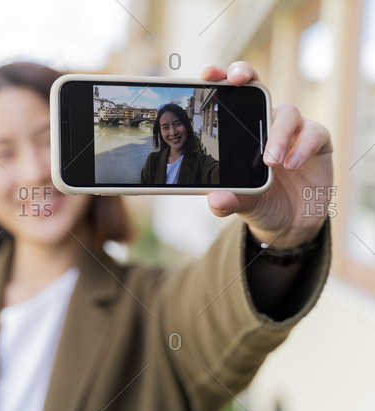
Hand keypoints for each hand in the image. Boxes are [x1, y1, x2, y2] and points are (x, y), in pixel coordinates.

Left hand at [201, 61, 333, 248]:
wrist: (290, 222)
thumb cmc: (261, 202)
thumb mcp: (240, 203)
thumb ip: (226, 200)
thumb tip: (215, 200)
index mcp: (241, 131)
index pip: (231, 99)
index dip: (221, 80)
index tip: (208, 74)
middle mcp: (266, 123)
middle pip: (258, 87)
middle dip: (246, 75)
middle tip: (236, 80)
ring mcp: (293, 130)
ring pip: (287, 112)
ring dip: (277, 134)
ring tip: (270, 161)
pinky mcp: (318, 141)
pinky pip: (313, 133)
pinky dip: (301, 147)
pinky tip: (291, 164)